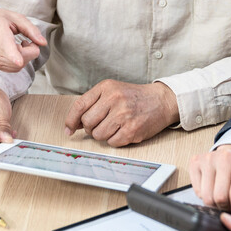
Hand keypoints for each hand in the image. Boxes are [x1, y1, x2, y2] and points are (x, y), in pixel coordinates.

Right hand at [0, 8, 45, 71]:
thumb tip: (43, 43)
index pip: (6, 43)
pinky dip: (20, 61)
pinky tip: (14, 51)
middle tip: (26, 40)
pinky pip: (15, 68)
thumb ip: (31, 29)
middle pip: (21, 57)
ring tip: (19, 44)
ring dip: (25, 56)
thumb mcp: (16, 17)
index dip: (13, 54)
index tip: (18, 61)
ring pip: (19, 65)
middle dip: (31, 50)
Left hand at [63, 80, 179, 146]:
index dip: (70, 120)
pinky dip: (115, 140)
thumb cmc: (134, 97)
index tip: (68, 129)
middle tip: (102, 124)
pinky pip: (112, 142)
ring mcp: (123, 115)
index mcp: (106, 88)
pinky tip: (123, 131)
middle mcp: (114, 99)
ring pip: (98, 135)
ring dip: (104, 135)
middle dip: (91, 128)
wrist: (161, 101)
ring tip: (115, 126)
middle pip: (87, 123)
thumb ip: (93, 104)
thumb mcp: (112, 91)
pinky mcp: (132, 130)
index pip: (80, 105)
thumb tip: (74, 124)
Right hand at [190, 145, 230, 214]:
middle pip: (220, 197)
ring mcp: (209, 158)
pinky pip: (197, 191)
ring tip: (222, 198)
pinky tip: (212, 190)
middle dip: (226, 207)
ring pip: (207, 197)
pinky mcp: (196, 162)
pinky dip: (205, 196)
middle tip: (230, 204)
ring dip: (215, 204)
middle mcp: (225, 157)